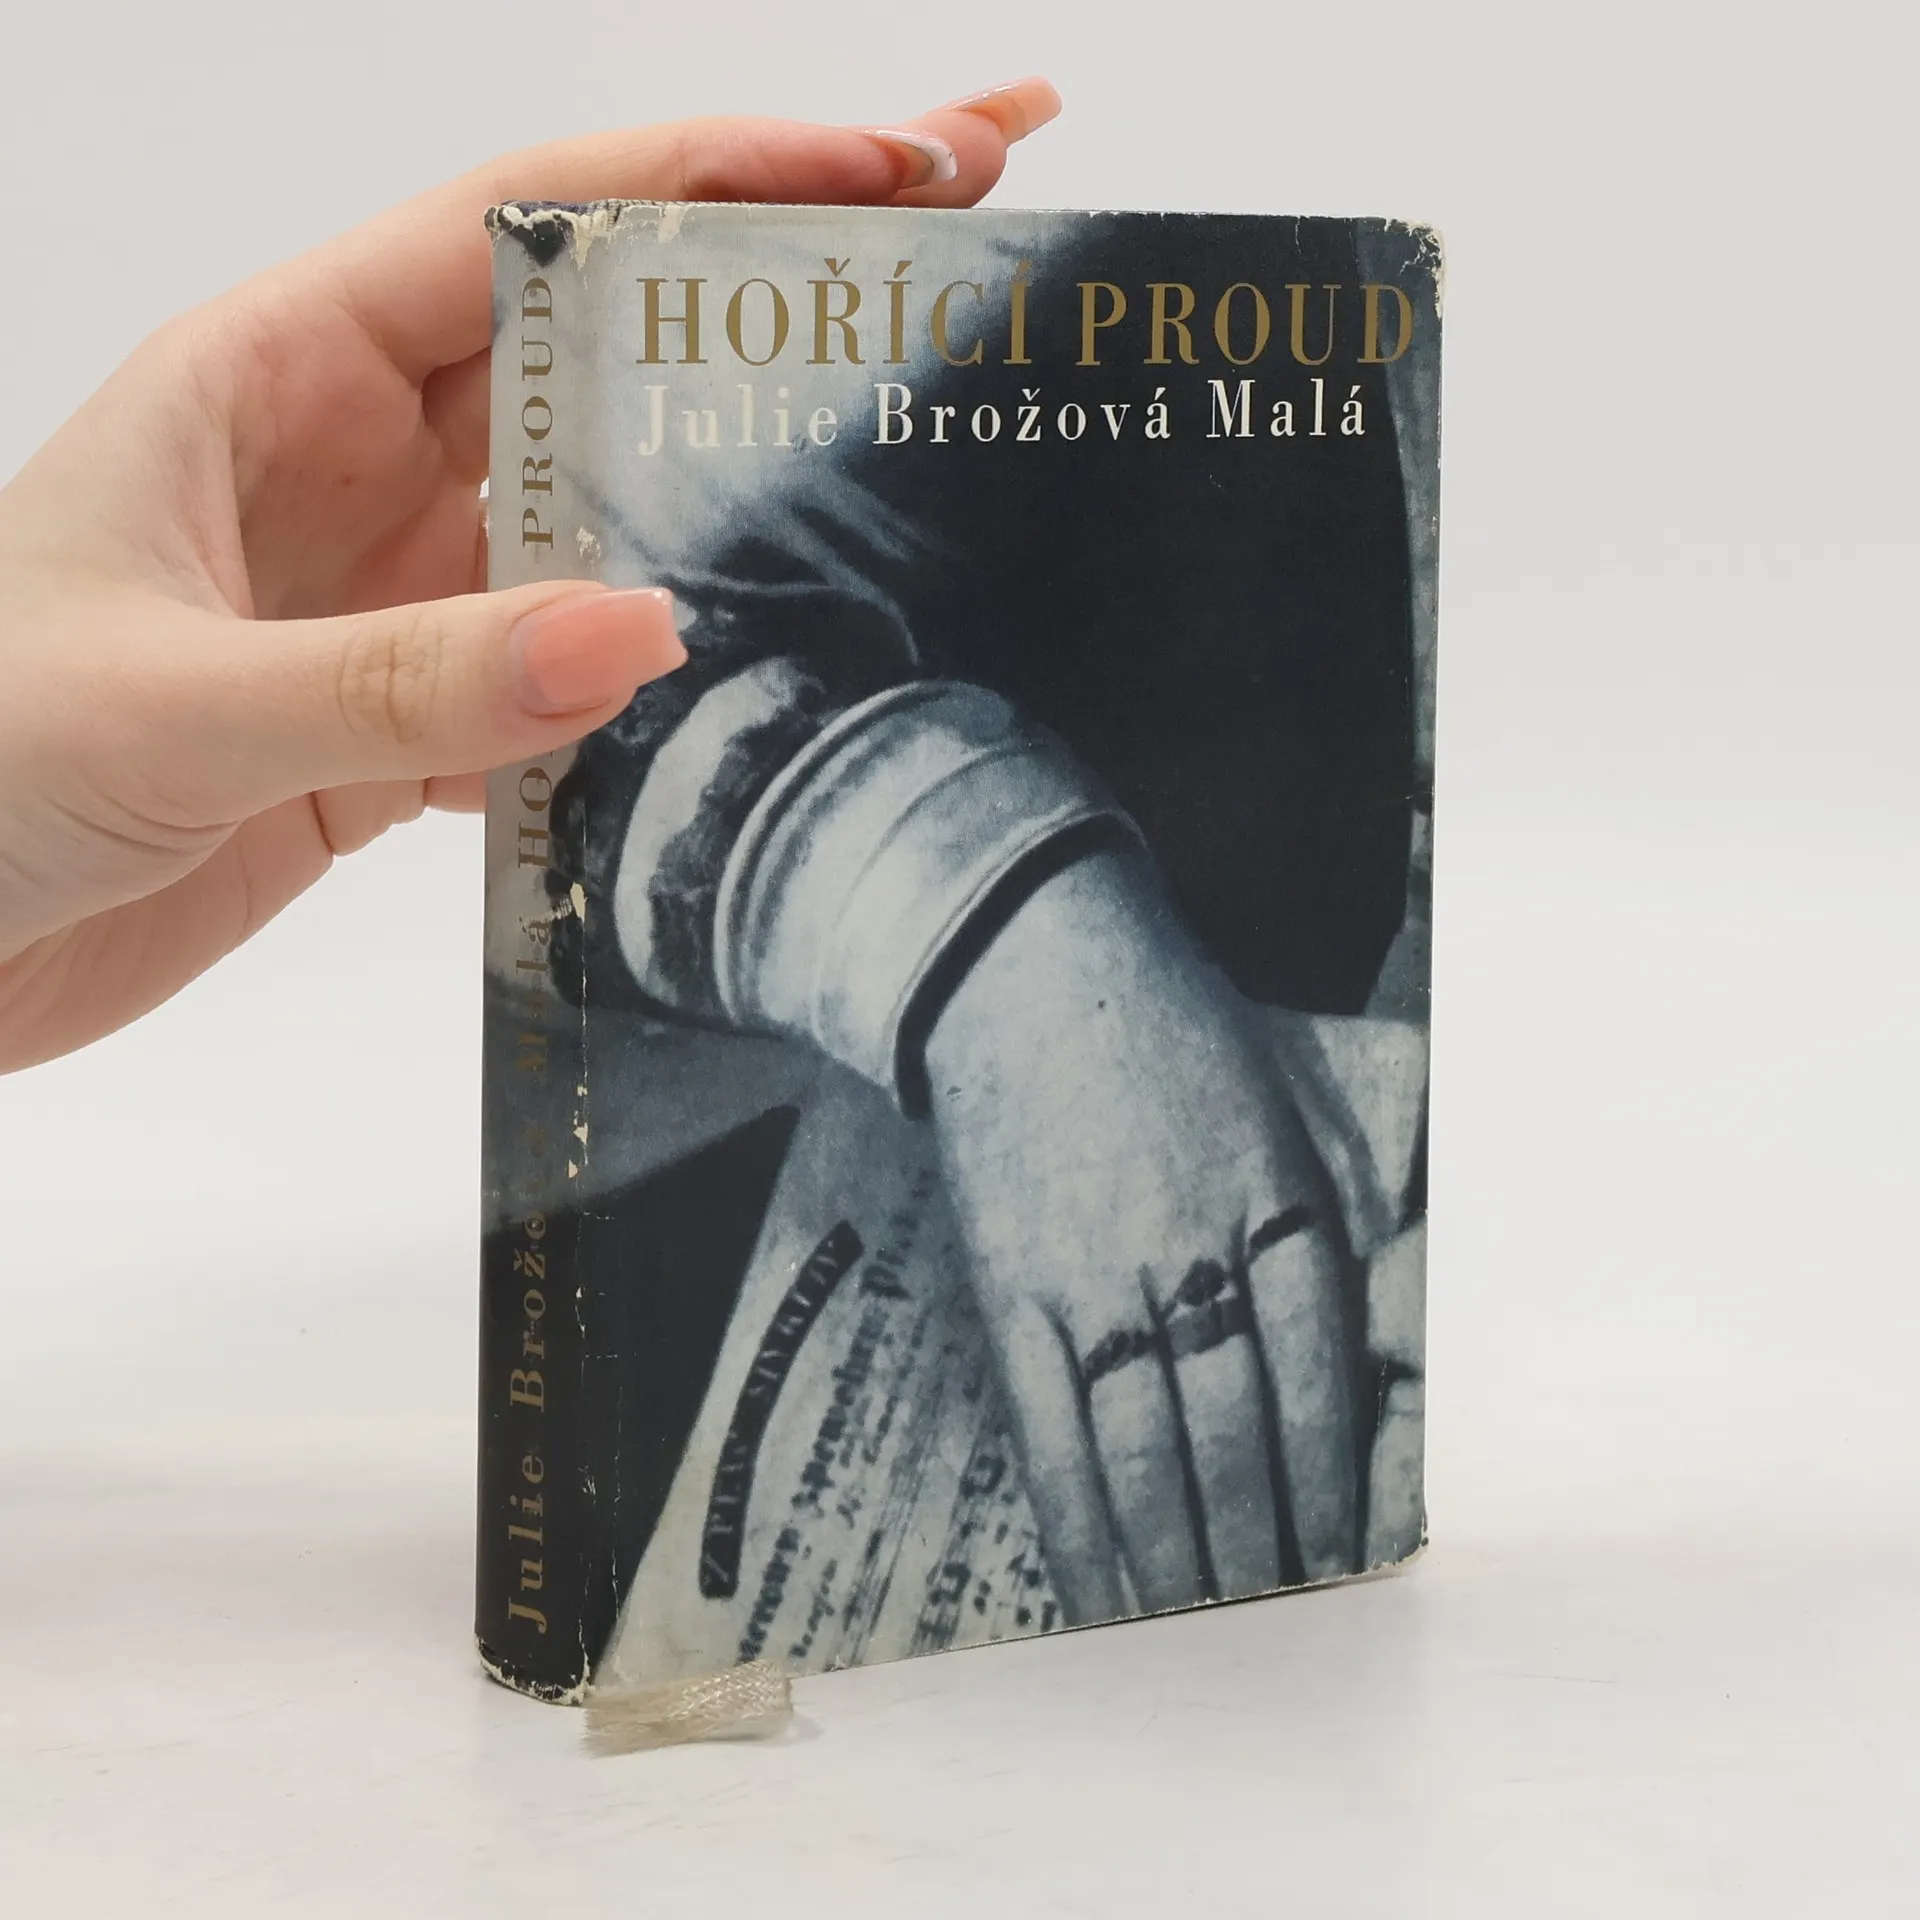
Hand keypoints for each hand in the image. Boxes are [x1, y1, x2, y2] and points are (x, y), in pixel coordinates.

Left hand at [0, 79, 1060, 1071]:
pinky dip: (666, 676)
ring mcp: (392, 593)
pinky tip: (773, 668)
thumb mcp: (169, 702)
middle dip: (782, 281)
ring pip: (609, 510)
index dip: (720, 174)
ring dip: (746, 485)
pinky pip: (570, 673)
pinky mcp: (408, 720)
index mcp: (277, 371)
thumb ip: (407, 678)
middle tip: (976, 235)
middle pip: (604, 343)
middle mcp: (354, 461)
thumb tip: (644, 633)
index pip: (531, 226)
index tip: (894, 163)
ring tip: (919, 448)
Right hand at [923, 844, 1366, 1623]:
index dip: (1333, 1482)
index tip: (1346, 1560)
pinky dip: (1078, 1524)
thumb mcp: (1275, 1108)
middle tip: (1286, 1633)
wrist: (1024, 962)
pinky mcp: (1011, 1290)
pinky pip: (1046, 1432)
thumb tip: (1332, 1371)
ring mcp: (1092, 1277)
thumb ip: (1305, 1232)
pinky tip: (1102, 1597)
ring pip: (1147, 1450)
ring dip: (1183, 1559)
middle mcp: (1190, 1251)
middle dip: (1265, 1545)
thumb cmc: (1166, 1029)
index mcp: (1277, 1201)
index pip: (1321, 1378)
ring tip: (1207, 1639)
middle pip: (1237, 1432)